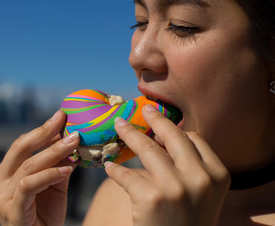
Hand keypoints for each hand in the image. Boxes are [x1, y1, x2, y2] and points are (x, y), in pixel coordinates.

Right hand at [0, 110, 78, 225]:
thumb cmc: (45, 214)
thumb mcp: (55, 183)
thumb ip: (60, 163)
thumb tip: (72, 139)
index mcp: (6, 172)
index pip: (22, 144)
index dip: (42, 129)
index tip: (61, 116)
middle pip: (20, 148)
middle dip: (44, 132)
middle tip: (63, 119)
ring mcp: (1, 196)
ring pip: (28, 166)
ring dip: (53, 152)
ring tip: (73, 142)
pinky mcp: (11, 209)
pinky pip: (29, 186)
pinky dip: (49, 175)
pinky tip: (68, 168)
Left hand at [105, 104, 229, 225]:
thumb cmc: (187, 221)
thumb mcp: (201, 193)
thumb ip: (190, 165)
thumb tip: (163, 135)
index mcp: (217, 174)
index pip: (193, 138)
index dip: (174, 127)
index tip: (159, 120)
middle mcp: (200, 178)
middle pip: (172, 136)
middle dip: (154, 119)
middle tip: (142, 110)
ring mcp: (176, 187)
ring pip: (148, 149)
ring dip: (129, 134)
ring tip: (118, 126)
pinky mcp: (152, 198)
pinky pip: (127, 175)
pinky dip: (115, 170)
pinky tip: (109, 167)